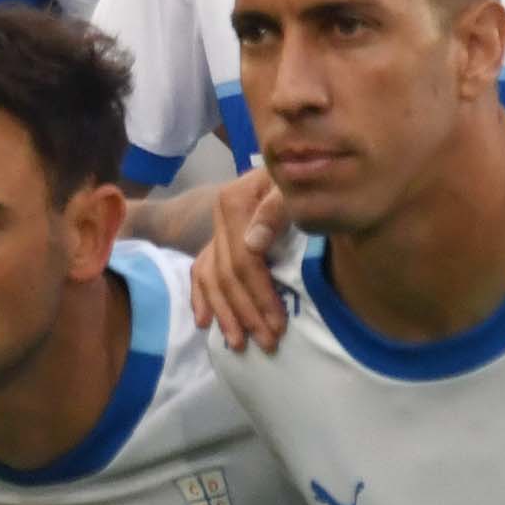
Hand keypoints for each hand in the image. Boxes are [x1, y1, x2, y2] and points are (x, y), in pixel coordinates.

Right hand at [187, 167, 295, 351]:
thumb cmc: (304, 178)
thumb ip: (277, 209)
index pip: (243, 260)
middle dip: (246, 312)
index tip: (278, 324)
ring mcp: (216, 229)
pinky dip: (201, 296)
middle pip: (227, 275)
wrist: (299, 161)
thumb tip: (253, 244)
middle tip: (267, 342)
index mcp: (235, 203)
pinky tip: (204, 322)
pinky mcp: (217, 238)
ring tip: (239, 343)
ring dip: (225, 313)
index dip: (260, 295)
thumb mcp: (294, 188)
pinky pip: (201, 270)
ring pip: (211, 278)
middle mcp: (220, 217)